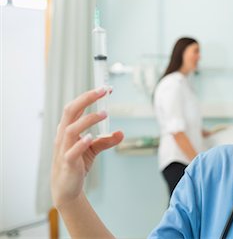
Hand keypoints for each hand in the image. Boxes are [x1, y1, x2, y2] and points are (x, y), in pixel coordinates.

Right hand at [51, 87, 123, 208]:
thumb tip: (121, 133)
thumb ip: (106, 140)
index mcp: (68, 129)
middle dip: (87, 98)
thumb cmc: (76, 165)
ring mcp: (64, 149)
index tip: (106, 89)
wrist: (66, 189)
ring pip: (70, 129)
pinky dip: (81, 143)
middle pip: (70, 111)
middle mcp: (63, 136)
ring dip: (87, 119)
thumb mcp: (92, 150)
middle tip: (103, 90)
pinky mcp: (68, 163)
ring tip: (104, 113)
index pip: (76, 107)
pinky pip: (72, 151)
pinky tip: (92, 137)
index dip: (89, 96)